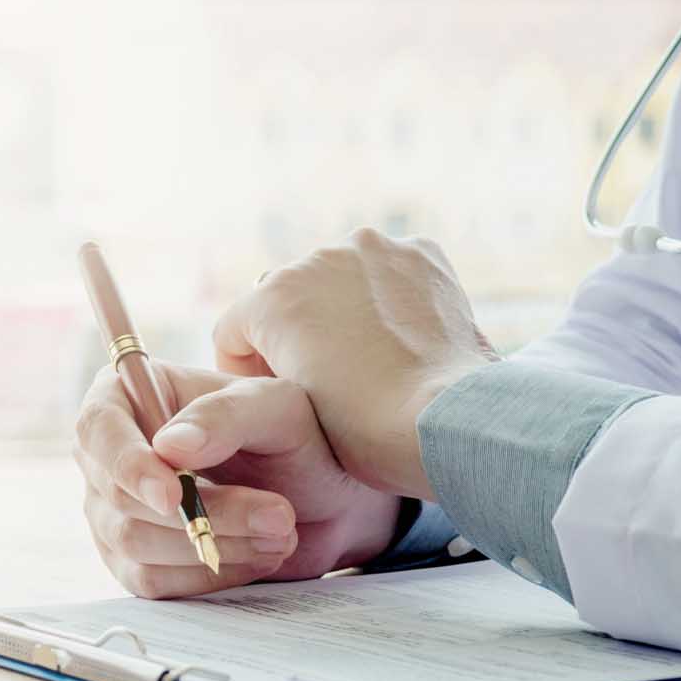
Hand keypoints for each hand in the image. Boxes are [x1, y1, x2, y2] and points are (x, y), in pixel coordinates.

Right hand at [75, 361, 402, 597]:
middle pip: (117, 497)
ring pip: (134, 544)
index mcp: (130, 395)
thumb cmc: (297, 437)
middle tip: (278, 515)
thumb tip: (169, 446)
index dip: (128, 465)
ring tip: (280, 531)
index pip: (98, 429)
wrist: (323, 497)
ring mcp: (114, 511)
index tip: (174, 496)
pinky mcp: (134, 559)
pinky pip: (150, 581)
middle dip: (202, 514)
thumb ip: (225, 417)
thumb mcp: (277, 409)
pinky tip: (254, 555)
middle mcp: (111, 454)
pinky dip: (207, 575)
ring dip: (213, 545)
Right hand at [212, 230, 497, 499]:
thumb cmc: (364, 431)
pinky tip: (404, 335)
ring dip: (344, 307)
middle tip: (327, 379)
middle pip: (287, 297)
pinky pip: (387, 270)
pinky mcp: (419, 252)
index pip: (234, 330)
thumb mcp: (288, 407)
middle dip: (298, 331)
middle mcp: (314, 258)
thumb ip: (272, 366)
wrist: (446, 421)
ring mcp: (371, 249)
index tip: (277, 394)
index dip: (248, 371)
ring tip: (372, 357)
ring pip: (339, 276)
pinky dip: (390, 295)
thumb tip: (292, 343)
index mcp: (270, 298)